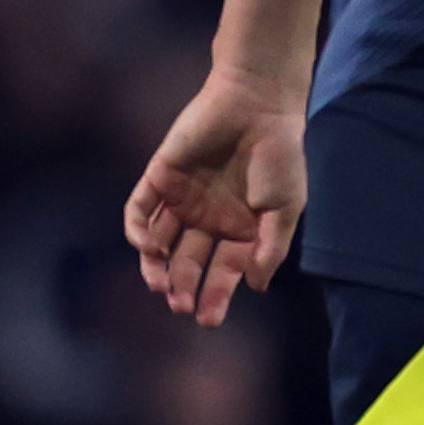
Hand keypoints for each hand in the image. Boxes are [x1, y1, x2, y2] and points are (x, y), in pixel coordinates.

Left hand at [124, 67, 308, 326]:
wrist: (257, 104)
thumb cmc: (278, 156)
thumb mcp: (284, 208)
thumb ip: (269, 248)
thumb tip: (257, 287)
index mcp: (238, 229)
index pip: (222, 271)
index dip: (215, 296)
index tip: (208, 320)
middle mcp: (207, 218)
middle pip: (187, 262)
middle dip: (182, 286)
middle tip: (181, 307)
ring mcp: (182, 198)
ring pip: (159, 241)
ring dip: (155, 266)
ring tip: (159, 286)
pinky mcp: (161, 175)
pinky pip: (141, 208)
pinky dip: (138, 229)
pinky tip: (146, 247)